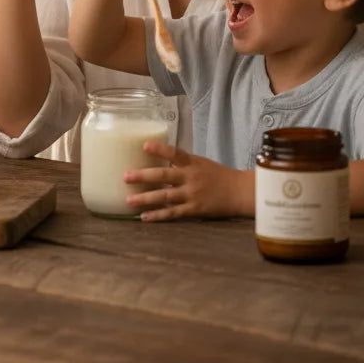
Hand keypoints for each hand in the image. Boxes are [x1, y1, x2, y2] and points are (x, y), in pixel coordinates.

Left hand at [123, 141, 252, 219]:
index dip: (160, 149)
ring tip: (128, 200)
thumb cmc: (216, 174)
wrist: (238, 192)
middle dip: (143, 176)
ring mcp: (192, 194)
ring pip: (165, 197)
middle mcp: (190, 177)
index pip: (174, 153)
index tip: (144, 146)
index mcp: (191, 162)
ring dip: (145, 199)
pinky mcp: (194, 210)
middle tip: (125, 176)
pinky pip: (173, 213)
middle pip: (164, 176)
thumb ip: (180, 162)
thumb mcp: (199, 162)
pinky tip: (144, 217)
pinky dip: (158, 216)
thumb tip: (155, 158)